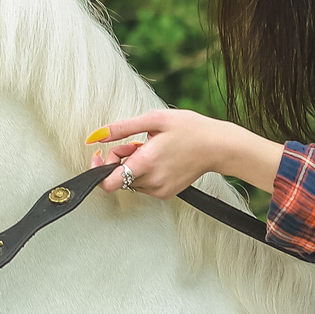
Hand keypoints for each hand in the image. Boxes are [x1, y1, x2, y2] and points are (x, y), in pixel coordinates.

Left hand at [84, 109, 283, 196]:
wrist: (217, 147)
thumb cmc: (190, 129)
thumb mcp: (153, 120)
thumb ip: (121, 129)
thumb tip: (96, 136)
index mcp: (147, 162)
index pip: (109, 183)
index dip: (97, 170)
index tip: (99, 156)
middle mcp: (152, 181)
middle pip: (118, 178)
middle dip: (119, 160)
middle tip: (133, 144)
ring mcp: (160, 190)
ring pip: (130, 182)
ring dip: (132, 166)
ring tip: (149, 149)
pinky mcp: (166, 193)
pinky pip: (144, 185)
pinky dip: (144, 173)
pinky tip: (158, 159)